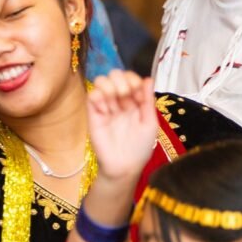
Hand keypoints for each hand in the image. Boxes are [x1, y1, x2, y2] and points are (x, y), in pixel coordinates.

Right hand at [87, 71, 157, 187]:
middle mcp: (119, 101)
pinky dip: (97, 96)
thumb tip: (148, 79)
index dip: (132, 79)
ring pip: (101, 82)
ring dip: (109, 85)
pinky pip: (91, 96)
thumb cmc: (140, 147)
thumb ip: (148, 101)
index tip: (137, 92)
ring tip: (115, 100)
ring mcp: (105, 106)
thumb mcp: (150, 123)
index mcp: (135, 102)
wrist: (123, 166)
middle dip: (121, 80)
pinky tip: (105, 108)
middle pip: (114, 76)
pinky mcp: (93, 114)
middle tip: (125, 95)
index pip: (130, 79)